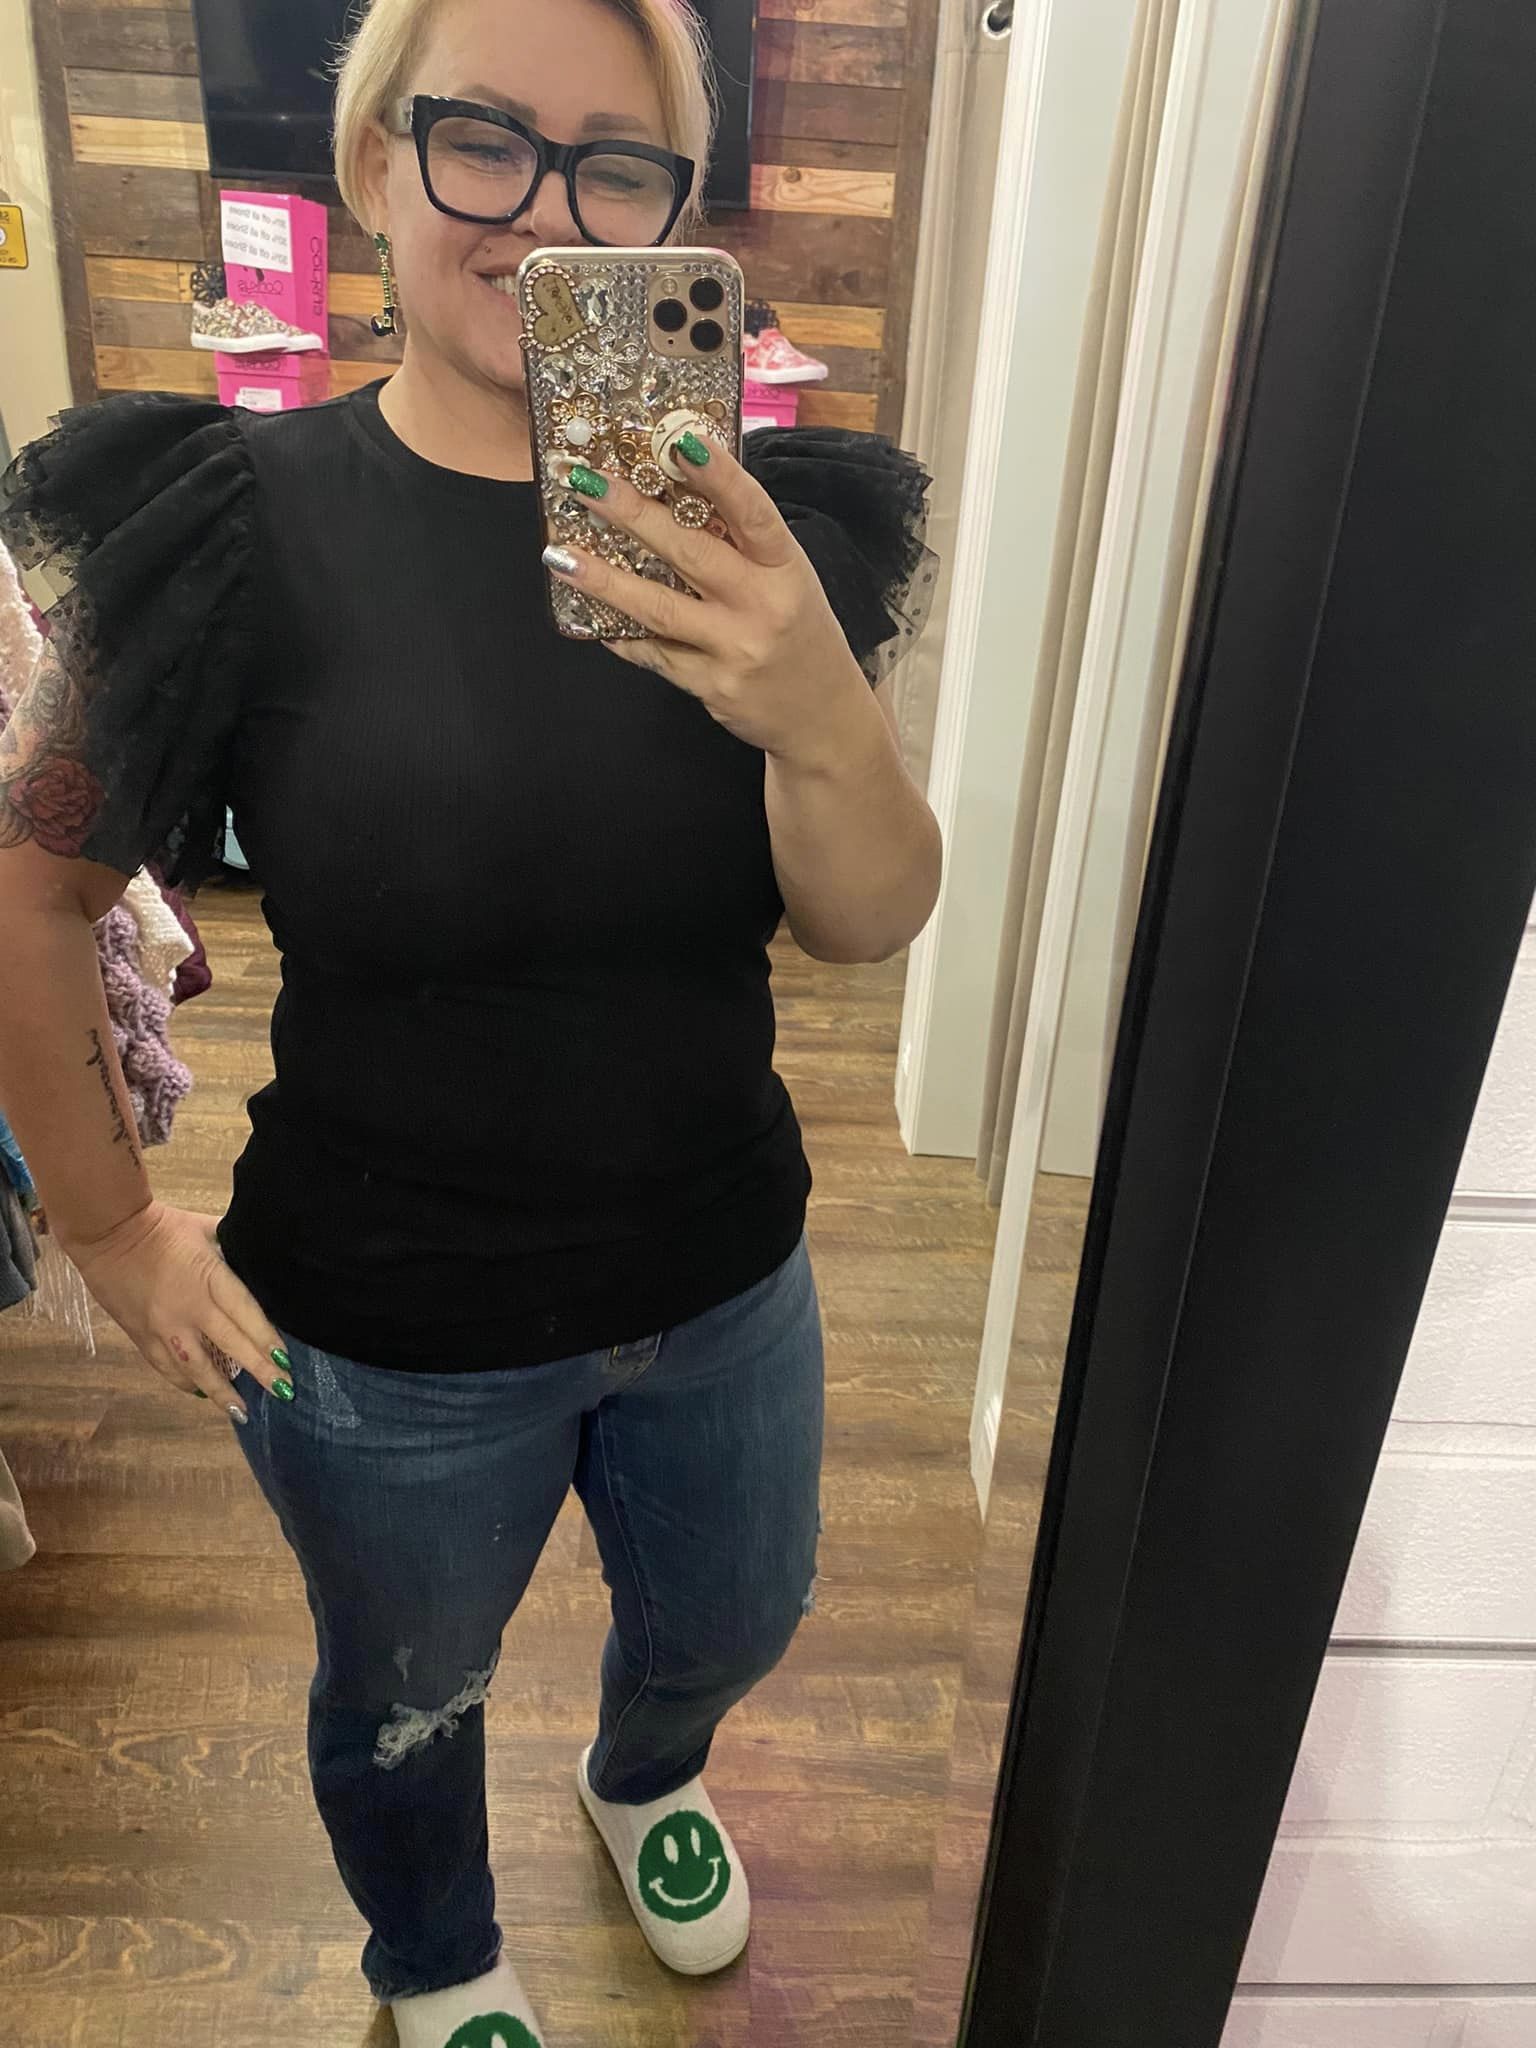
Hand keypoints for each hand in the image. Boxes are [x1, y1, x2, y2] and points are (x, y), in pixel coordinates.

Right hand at [65, 1200, 292, 1420]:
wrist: (107, 1233)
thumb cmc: (162, 1226)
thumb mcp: (206, 1229)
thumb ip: (232, 1247)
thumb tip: (256, 1256)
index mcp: (209, 1278)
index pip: (246, 1315)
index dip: (267, 1341)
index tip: (286, 1363)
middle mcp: (188, 1309)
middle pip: (230, 1346)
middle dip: (259, 1372)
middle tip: (283, 1393)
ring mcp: (163, 1327)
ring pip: (196, 1368)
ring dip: (221, 1392)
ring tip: (242, 1411)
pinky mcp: (141, 1336)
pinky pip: (167, 1367)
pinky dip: (186, 1383)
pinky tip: (202, 1394)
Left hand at [544, 442, 879, 767]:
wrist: (822, 717)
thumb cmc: (799, 634)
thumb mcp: (787, 580)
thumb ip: (741, 543)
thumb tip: (679, 486)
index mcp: (785, 567)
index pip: (752, 513)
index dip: (718, 476)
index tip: (679, 442)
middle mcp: (762, 606)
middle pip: (690, 553)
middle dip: (632, 514)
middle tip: (585, 484)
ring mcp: (735, 649)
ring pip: (659, 608)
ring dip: (604, 580)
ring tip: (560, 556)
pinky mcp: (712, 686)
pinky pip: (655, 654)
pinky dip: (621, 634)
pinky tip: (589, 617)